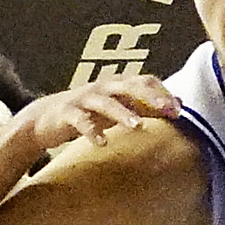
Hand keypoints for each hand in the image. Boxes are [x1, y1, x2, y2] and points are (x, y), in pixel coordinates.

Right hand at [26, 74, 178, 150]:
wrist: (45, 117)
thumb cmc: (88, 112)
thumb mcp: (119, 108)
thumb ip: (145, 105)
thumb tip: (177, 105)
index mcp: (117, 85)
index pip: (145, 81)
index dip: (162, 93)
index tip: (178, 110)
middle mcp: (103, 87)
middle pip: (129, 86)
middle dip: (149, 96)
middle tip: (166, 109)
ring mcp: (84, 99)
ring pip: (106, 102)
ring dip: (123, 113)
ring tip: (137, 126)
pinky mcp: (68, 113)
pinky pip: (81, 121)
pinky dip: (92, 132)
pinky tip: (102, 143)